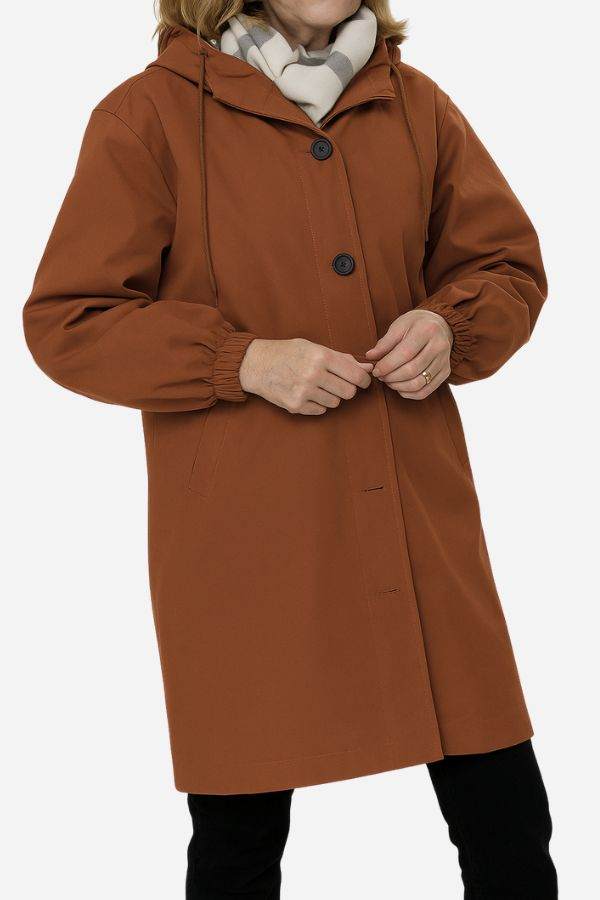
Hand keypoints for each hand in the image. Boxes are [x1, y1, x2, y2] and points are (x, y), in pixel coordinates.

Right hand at [240, 338, 372, 414]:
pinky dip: (318, 403)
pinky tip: (307, 393)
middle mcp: (313, 375)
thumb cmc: (287, 352)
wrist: (256, 364)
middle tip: (338, 383)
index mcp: (321, 357)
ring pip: (335, 402)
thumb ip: (341, 358)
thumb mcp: (313, 347)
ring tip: (317, 386)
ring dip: (331, 396)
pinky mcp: (295, 406)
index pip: (355, 375)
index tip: (363, 381)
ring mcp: (304, 392)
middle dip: (347, 388)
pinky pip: (321, 410)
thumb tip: (367, 368)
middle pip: (348, 392)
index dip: (364, 380)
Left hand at [365, 310, 452, 398]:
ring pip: (419, 383)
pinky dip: (410, 394)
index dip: (387, 365)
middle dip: (392, 377)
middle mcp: (439, 346)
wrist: (440, 325)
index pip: (405, 354)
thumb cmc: (415, 325)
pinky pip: (426, 391)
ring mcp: (444, 361)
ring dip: (399, 386)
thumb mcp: (399, 326)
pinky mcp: (445, 372)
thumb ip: (384, 343)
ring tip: (389, 381)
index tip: (376, 370)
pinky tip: (400, 388)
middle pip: (412, 370)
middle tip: (381, 376)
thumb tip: (370, 357)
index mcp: (426, 330)